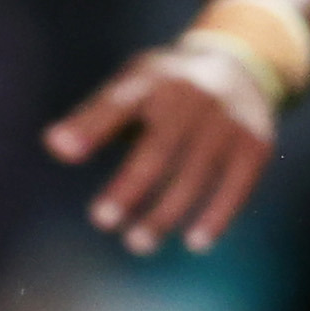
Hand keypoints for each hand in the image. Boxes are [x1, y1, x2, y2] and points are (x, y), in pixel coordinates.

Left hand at [47, 32, 281, 253]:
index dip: (91, 127)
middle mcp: (193, 96)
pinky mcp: (255, 144)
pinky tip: (195, 242)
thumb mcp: (133, 86)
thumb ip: (93, 118)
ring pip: (195, 173)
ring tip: (138, 243)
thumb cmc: (168, 88)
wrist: (244, 67)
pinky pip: (237, 184)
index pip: (118, 103)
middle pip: (158, 148)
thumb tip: (54, 144)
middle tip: (102, 220)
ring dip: (166, 212)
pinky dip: (217, 215)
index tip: (64, 150)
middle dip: (129, 187)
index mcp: (154, 80)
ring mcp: (227, 121)